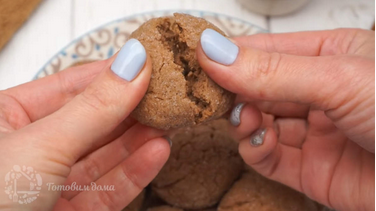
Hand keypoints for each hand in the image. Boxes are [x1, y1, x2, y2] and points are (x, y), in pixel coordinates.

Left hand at [0, 39, 169, 210]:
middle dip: (130, 109)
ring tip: (168, 121)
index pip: (69, 86)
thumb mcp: (40, 144)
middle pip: (92, 121)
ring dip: (139, 140)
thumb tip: (132, 64)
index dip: (110, 74)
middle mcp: (30, 149)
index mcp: (6, 119)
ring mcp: (52, 184)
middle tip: (166, 94)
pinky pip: (108, 189)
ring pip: (104, 157)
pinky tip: (158, 151)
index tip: (146, 63)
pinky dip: (135, 172)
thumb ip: (93, 107)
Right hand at [197, 28, 374, 210]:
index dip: (230, 53)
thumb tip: (215, 51)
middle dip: (233, 90)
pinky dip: (253, 148)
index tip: (198, 57)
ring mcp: (310, 131)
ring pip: (256, 122)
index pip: (265, 49)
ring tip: (242, 118)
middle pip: (256, 87)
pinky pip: (265, 155)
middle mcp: (317, 93)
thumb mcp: (339, 79)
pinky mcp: (307, 168)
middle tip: (210, 93)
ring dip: (242, 120)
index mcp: (329, 56)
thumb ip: (272, 70)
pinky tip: (257, 140)